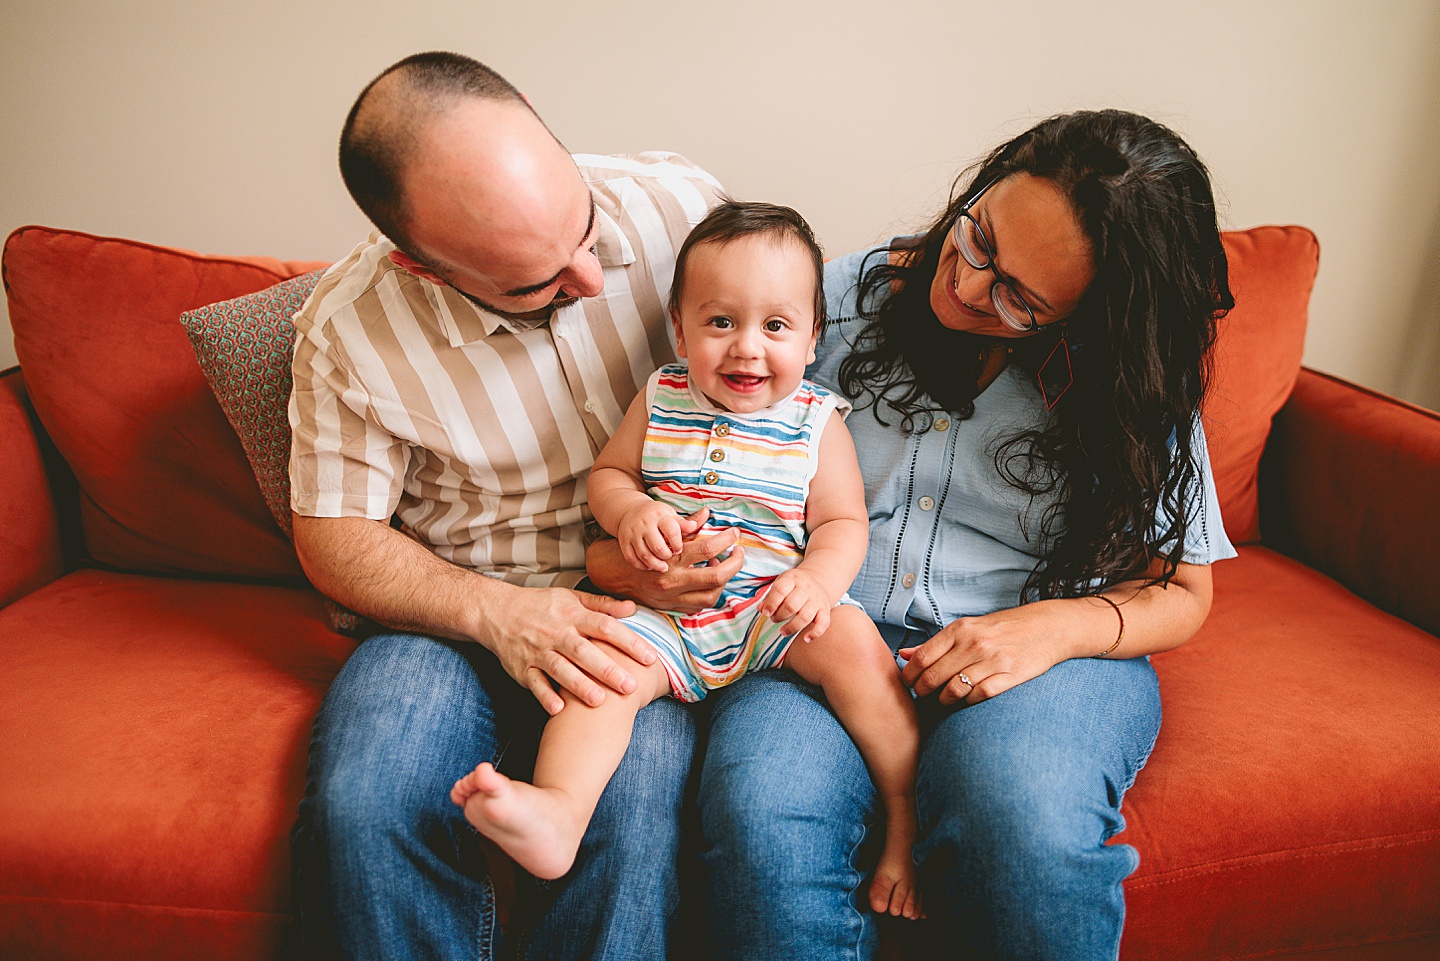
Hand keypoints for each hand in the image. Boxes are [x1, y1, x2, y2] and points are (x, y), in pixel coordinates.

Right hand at [476, 584, 652, 715]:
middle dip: (607, 669)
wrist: (496, 611)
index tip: (650, 657)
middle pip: (584, 651)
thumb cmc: (541, 606)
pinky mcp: (521, 668)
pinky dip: (544, 696)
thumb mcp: (571, 598)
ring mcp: (537, 651)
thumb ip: (602, 605)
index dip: (629, 641)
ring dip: (579, 685)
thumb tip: (633, 608)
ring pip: (560, 669)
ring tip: (599, 701)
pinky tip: (559, 709)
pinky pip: (533, 683)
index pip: (605, 627)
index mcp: (572, 614)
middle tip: (630, 686)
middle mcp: (556, 633)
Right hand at [587, 508, 744, 612]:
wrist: (610, 573)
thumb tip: (707, 513)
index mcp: (671, 559)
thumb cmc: (637, 548)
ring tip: (723, 566)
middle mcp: (672, 581)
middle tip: (739, 552)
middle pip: (716, 576)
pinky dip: (709, 594)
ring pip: (711, 596)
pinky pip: (699, 606)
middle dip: (735, 563)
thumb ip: (686, 525)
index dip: (726, 540)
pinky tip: (709, 580)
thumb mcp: (659, 534)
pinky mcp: (670, 607)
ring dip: (724, 581)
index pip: (708, 549)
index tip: (734, 533)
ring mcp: (672, 598)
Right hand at [617, 499, 685, 571]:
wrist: (630, 510)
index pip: (671, 531)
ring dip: (655, 564)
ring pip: (645, 555)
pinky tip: (649, 566)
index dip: (678, 544)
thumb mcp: (671, 515)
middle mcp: (645, 523)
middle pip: (658, 547)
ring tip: (663, 567)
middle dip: (667, 556)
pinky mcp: (624, 542)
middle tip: (670, 559)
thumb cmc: (657, 516)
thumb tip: (699, 521)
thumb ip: (684, 523)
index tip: (679, 549)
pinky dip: (641, 566)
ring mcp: (632, 533)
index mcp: (660, 515)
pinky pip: (632, 559)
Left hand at [759, 568, 833, 643]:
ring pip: (805, 616)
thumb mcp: (780, 585)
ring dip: (791, 627)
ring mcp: (817, 599)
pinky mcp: (825, 609)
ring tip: (783, 631)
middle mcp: (806, 588)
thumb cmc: (793, 586)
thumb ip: (770, 597)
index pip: (780, 589)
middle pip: (792, 605)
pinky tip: (806, 639)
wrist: (818, 581)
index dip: (771, 603)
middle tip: (774, 619)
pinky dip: (815, 633)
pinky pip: (823, 623)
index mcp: (792, 579)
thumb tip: (761, 609)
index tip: (766, 612)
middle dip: (779, 616)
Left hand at [899, 603, 1068, 706]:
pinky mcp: (1011, 675)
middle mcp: (975, 644)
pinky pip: (980, 695)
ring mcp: (994, 660)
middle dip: (922, 691)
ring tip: (943, 701)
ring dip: (943, 700)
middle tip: (922, 697)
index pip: (923, 657)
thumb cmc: (1003, 629)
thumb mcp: (968, 629)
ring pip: (954, 689)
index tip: (908, 684)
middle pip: (934, 676)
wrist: (1048, 628)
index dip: (910, 675)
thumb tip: (903, 656)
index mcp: (961, 629)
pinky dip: (968, 702)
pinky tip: (966, 700)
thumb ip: (936, 644)